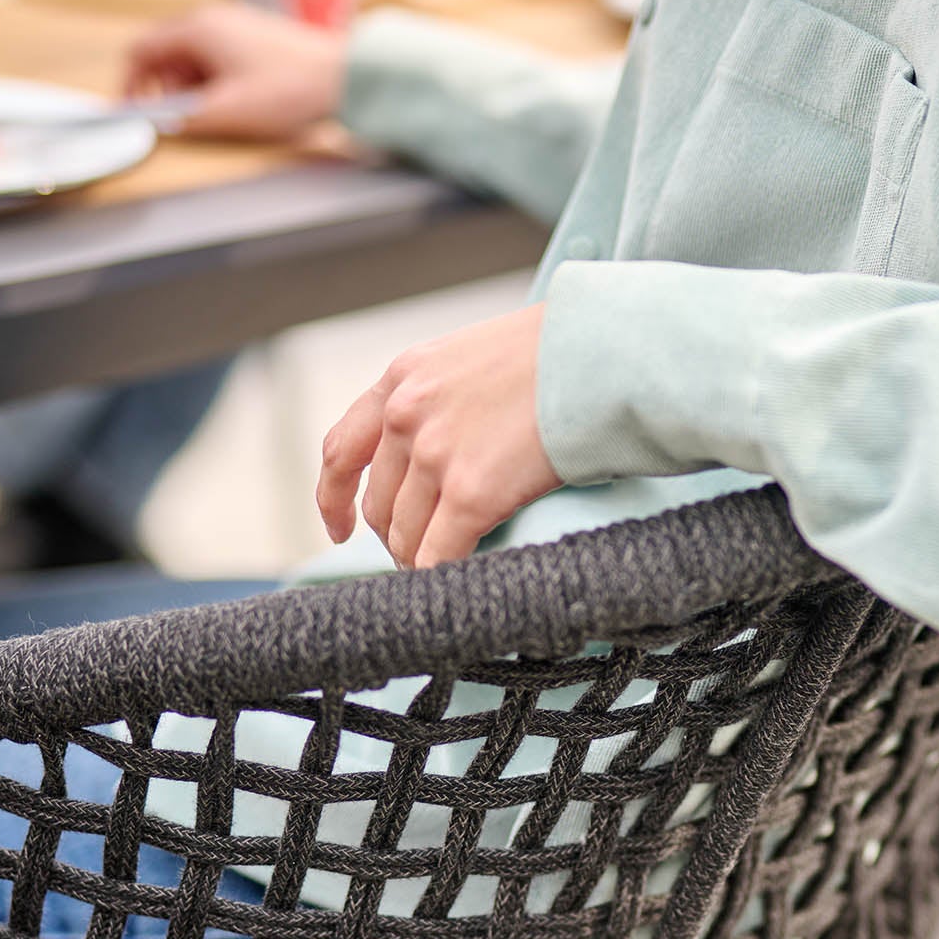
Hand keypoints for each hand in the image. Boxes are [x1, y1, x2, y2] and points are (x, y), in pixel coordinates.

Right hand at [124, 2, 344, 140]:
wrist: (343, 78)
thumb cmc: (289, 91)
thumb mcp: (225, 113)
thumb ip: (182, 119)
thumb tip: (155, 123)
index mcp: (198, 28)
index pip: (141, 50)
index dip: (130, 85)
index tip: (133, 113)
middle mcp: (213, 19)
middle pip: (166, 56)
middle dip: (167, 92)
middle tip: (184, 121)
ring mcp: (235, 27)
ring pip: (192, 61)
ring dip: (193, 91)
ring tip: (217, 115)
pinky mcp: (253, 40)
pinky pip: (217, 62)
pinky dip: (214, 85)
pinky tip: (236, 105)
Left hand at [317, 304, 561, 568]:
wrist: (603, 352)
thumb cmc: (557, 354)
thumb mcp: (472, 357)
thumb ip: (437, 399)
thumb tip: (431, 451)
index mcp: (401, 379)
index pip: (341, 450)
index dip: (334, 499)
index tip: (340, 529)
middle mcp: (405, 415)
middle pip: (378, 505)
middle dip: (395, 537)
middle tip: (423, 554)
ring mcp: (434, 454)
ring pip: (404, 537)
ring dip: (420, 561)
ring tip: (446, 570)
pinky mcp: (470, 493)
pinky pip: (437, 556)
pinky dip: (440, 577)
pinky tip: (458, 586)